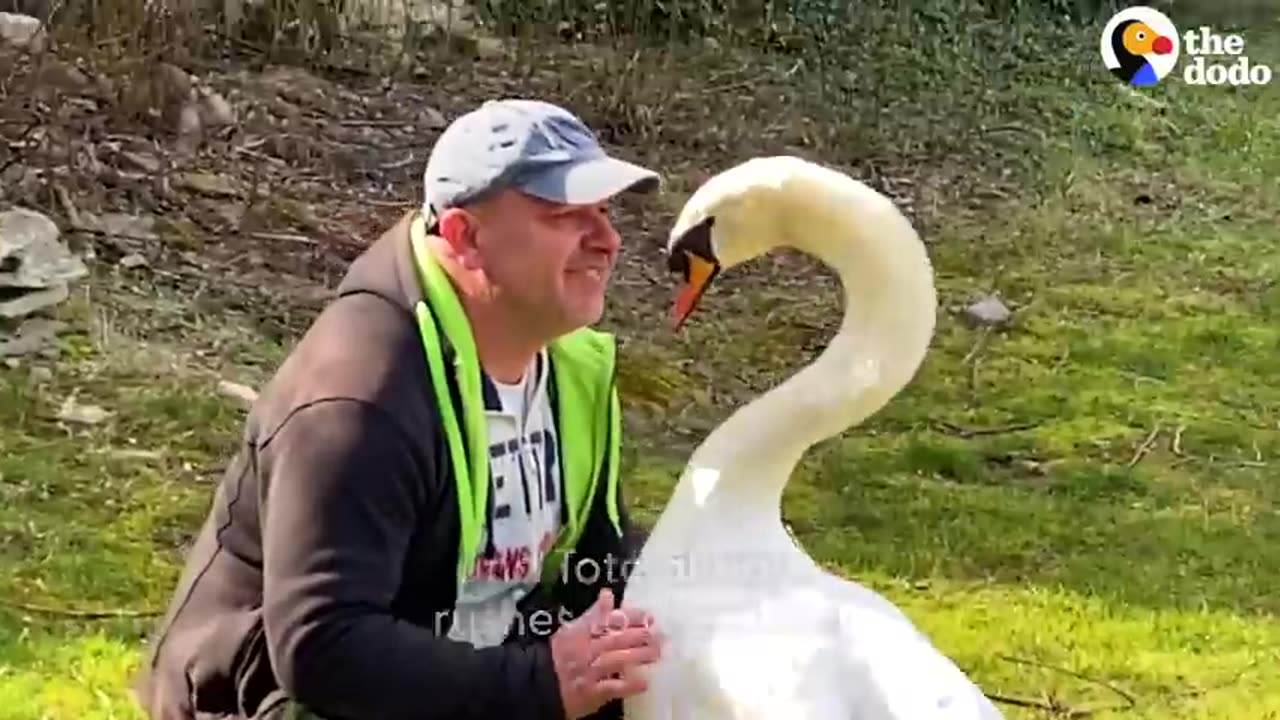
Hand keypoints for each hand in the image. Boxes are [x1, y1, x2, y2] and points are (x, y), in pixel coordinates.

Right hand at [550, 588, 661, 718]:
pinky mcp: (591, 693)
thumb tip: (608, 593)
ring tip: (656, 653)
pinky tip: (645, 682)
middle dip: (640, 635)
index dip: (630, 617)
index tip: (649, 615)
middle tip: (659, 633)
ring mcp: (589, 671)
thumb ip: (594, 614)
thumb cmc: (560, 656)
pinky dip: (628, 685)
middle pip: (616, 639)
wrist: (539, 685)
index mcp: (580, 632)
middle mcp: (586, 649)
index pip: (608, 620)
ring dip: (639, 655)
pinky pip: (612, 687)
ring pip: (616, 660)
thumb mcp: (572, 630)